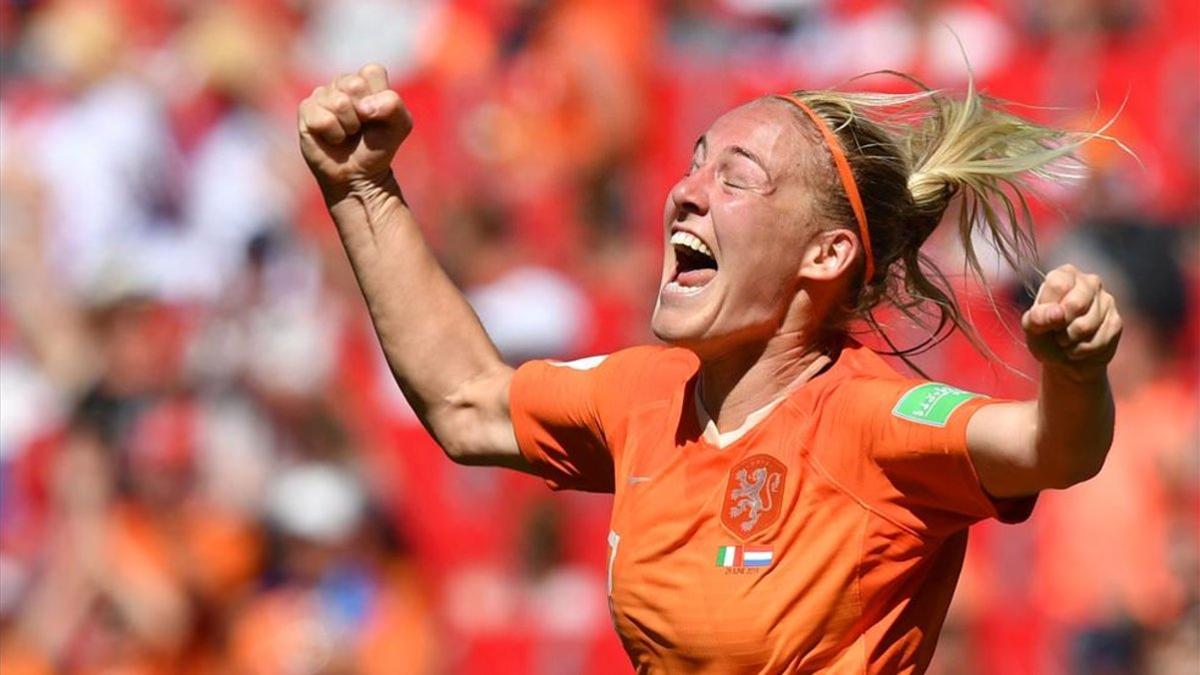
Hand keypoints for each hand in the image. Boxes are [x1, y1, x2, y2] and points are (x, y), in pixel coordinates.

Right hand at [298, 63, 411, 190]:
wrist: (359, 175)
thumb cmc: (378, 146)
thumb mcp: (400, 126)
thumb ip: (393, 105)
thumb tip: (364, 106)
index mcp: (365, 80)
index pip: (372, 72)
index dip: (378, 97)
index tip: (377, 115)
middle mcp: (341, 84)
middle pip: (354, 84)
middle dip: (363, 113)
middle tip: (362, 127)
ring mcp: (322, 95)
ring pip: (338, 103)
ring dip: (349, 126)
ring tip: (348, 134)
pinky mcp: (306, 110)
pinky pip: (322, 118)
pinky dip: (333, 134)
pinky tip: (334, 138)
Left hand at [1021, 264, 1121, 376]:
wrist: (1066, 360)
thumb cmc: (1045, 336)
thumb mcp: (1032, 327)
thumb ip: (1038, 317)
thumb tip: (1057, 313)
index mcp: (1065, 274)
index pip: (1058, 285)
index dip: (1049, 308)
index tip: (1046, 319)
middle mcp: (1089, 282)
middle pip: (1075, 304)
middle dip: (1060, 326)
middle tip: (1055, 332)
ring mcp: (1106, 300)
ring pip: (1085, 326)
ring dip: (1069, 341)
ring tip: (1065, 340)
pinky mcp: (1116, 321)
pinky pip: (1098, 341)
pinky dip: (1082, 350)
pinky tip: (1078, 347)